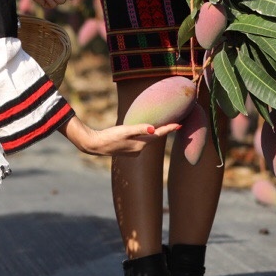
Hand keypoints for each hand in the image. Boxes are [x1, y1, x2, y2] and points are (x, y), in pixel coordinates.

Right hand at [65, 118, 179, 154]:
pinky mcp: (128, 150)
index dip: (169, 129)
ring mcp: (133, 151)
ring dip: (153, 134)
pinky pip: (140, 142)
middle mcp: (139, 149)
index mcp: (140, 144)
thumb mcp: (125, 130)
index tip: (180, 124)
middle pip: (154, 138)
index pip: (158, 135)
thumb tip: (153, 129)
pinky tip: (143, 133)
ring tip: (162, 127)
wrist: (96, 145)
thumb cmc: (109, 136)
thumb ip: (139, 129)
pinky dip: (144, 137)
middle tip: (175, 124)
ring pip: (146, 140)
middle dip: (164, 131)